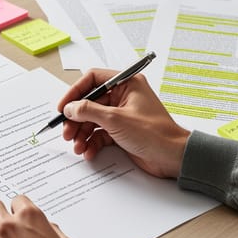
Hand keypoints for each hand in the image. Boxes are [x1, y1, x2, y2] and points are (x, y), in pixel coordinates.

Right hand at [58, 70, 189, 177]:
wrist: (173, 158)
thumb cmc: (154, 134)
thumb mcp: (115, 119)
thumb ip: (88, 111)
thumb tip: (70, 108)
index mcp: (126, 83)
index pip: (93, 79)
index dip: (75, 92)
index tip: (63, 107)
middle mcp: (124, 96)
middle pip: (90, 102)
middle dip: (76, 119)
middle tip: (67, 132)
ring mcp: (122, 114)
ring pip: (93, 120)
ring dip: (82, 133)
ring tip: (77, 146)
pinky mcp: (122, 131)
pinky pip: (99, 133)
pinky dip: (92, 142)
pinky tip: (88, 151)